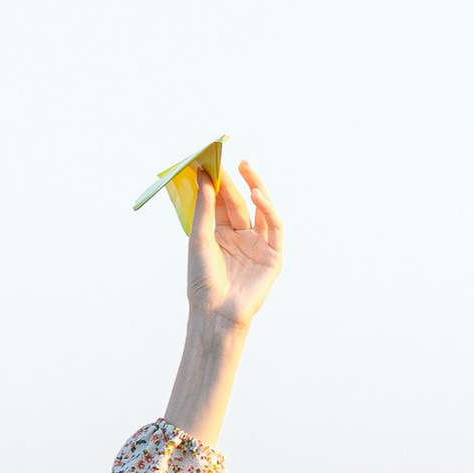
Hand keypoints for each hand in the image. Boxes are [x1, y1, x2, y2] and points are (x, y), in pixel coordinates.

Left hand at [187, 159, 282, 334]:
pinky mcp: (273, 256)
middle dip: (238, 181)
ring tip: (247, 169)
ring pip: (261, 211)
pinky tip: (258, 195)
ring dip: (257, 189)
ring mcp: (258, 246)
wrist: (214, 312)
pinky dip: (268, 209)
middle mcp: (241, 237)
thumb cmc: (203, 280)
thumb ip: (204, 207)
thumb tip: (203, 176)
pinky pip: (274, 227)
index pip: (223, 203)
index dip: (220, 183)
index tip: (214, 161)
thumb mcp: (199, 238)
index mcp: (221, 235)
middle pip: (242, 203)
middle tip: (234, 160)